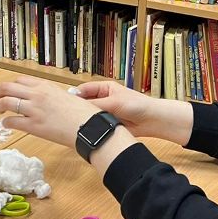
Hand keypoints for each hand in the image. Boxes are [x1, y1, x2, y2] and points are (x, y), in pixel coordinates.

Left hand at [0, 76, 102, 148]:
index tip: (8, 91)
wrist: (89, 126)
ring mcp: (34, 110)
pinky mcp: (34, 126)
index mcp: (45, 86)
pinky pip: (12, 121)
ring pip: (6, 102)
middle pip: (7, 87)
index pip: (19, 80)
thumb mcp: (65, 96)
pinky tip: (7, 124)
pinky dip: (6, 122)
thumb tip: (44, 100)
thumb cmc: (82, 113)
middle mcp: (37, 95)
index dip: (10, 85)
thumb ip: (51, 95)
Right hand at [75, 81, 193, 144]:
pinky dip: (91, 127)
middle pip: (84, 102)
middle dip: (77, 108)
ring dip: (85, 118)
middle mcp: (103, 99)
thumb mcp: (114, 102)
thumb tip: (78, 106)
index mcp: (104, 88)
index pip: (84, 90)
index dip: (74, 95)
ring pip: (89, 115)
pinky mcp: (108, 123)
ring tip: (75, 122)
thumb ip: (95, 105)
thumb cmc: (137, 105)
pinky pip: (96, 125)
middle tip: (67, 114)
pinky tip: (86, 130)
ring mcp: (105, 112)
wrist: (151, 120)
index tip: (65, 102)